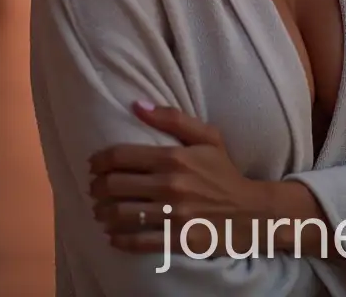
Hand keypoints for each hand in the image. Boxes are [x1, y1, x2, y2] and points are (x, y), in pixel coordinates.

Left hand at [87, 103, 263, 254]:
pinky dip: (119, 240)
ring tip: (99, 212)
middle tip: (94, 190)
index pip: (121, 156)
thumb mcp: (208, 137)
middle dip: (97, 188)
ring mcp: (174, 214)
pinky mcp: (179, 240)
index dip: (99, 161)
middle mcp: (171, 185)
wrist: (253, 212)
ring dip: (103, 214)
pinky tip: (112, 236)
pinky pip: (139, 241)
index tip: (93, 166)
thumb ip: (172, 117)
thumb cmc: (225, 173)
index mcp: (174, 157)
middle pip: (115, 186)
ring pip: (122, 214)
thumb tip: (137, 104)